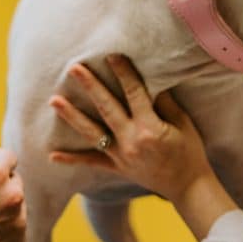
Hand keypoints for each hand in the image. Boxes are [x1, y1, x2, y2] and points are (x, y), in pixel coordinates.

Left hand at [49, 55, 236, 239]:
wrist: (187, 186)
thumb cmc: (190, 152)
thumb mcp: (183, 124)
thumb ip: (165, 103)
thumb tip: (150, 81)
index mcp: (150, 128)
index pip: (134, 93)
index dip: (123, 72)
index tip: (111, 55)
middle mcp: (131, 141)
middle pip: (107, 108)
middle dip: (90, 86)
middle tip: (74, 68)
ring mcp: (121, 156)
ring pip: (92, 133)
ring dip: (72, 116)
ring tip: (54, 100)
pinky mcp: (117, 168)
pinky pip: (92, 162)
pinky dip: (72, 159)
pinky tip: (52, 155)